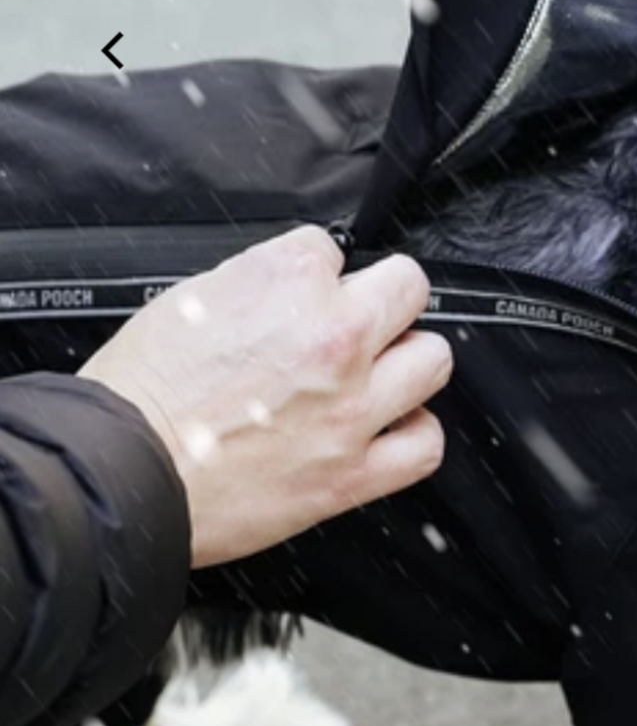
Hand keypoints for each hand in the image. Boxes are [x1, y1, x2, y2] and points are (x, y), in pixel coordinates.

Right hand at [78, 226, 451, 567]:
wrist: (115, 476)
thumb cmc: (139, 394)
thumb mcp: (194, 297)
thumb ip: (261, 281)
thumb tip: (296, 281)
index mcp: (289, 280)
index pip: (335, 249)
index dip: (316, 275)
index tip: (299, 298)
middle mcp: (333, 335)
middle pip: (409, 287)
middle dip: (381, 300)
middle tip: (353, 324)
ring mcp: (351, 406)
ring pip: (432, 359)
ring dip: (405, 362)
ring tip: (374, 375)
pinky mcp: (349, 474)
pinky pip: (424, 445)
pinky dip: (412, 434)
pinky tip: (385, 428)